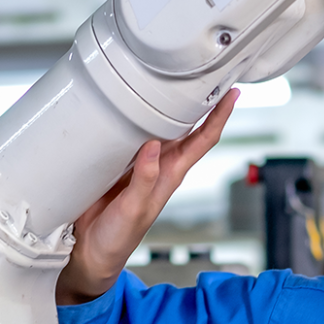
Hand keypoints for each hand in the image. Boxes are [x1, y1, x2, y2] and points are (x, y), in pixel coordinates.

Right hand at [56, 90, 238, 304]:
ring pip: (158, 125)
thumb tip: (153, 147)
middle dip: (199, 100)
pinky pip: (127, 131)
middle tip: (208, 71)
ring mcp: (137, 162)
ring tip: (174, 76)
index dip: (219, 117)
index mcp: (170, 175)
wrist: (91, 252)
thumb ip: (144, 180)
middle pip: (186, 126)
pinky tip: (128, 98)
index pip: (203, 141)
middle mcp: (158, 165)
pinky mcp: (115, 161)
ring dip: (167, 103)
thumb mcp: (135, 210)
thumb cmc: (118, 239)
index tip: (232, 94)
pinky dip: (131, 113)